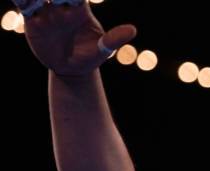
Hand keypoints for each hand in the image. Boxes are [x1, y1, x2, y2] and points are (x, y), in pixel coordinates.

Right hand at [12, 0, 135, 75]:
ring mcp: (47, 13)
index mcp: (80, 10)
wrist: (71, 70)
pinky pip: (26, 7)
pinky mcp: (33, 22)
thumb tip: (133, 31)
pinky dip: (22, 0)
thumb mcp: (102, 50)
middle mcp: (62, 8)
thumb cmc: (90, 57)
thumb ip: (114, 39)